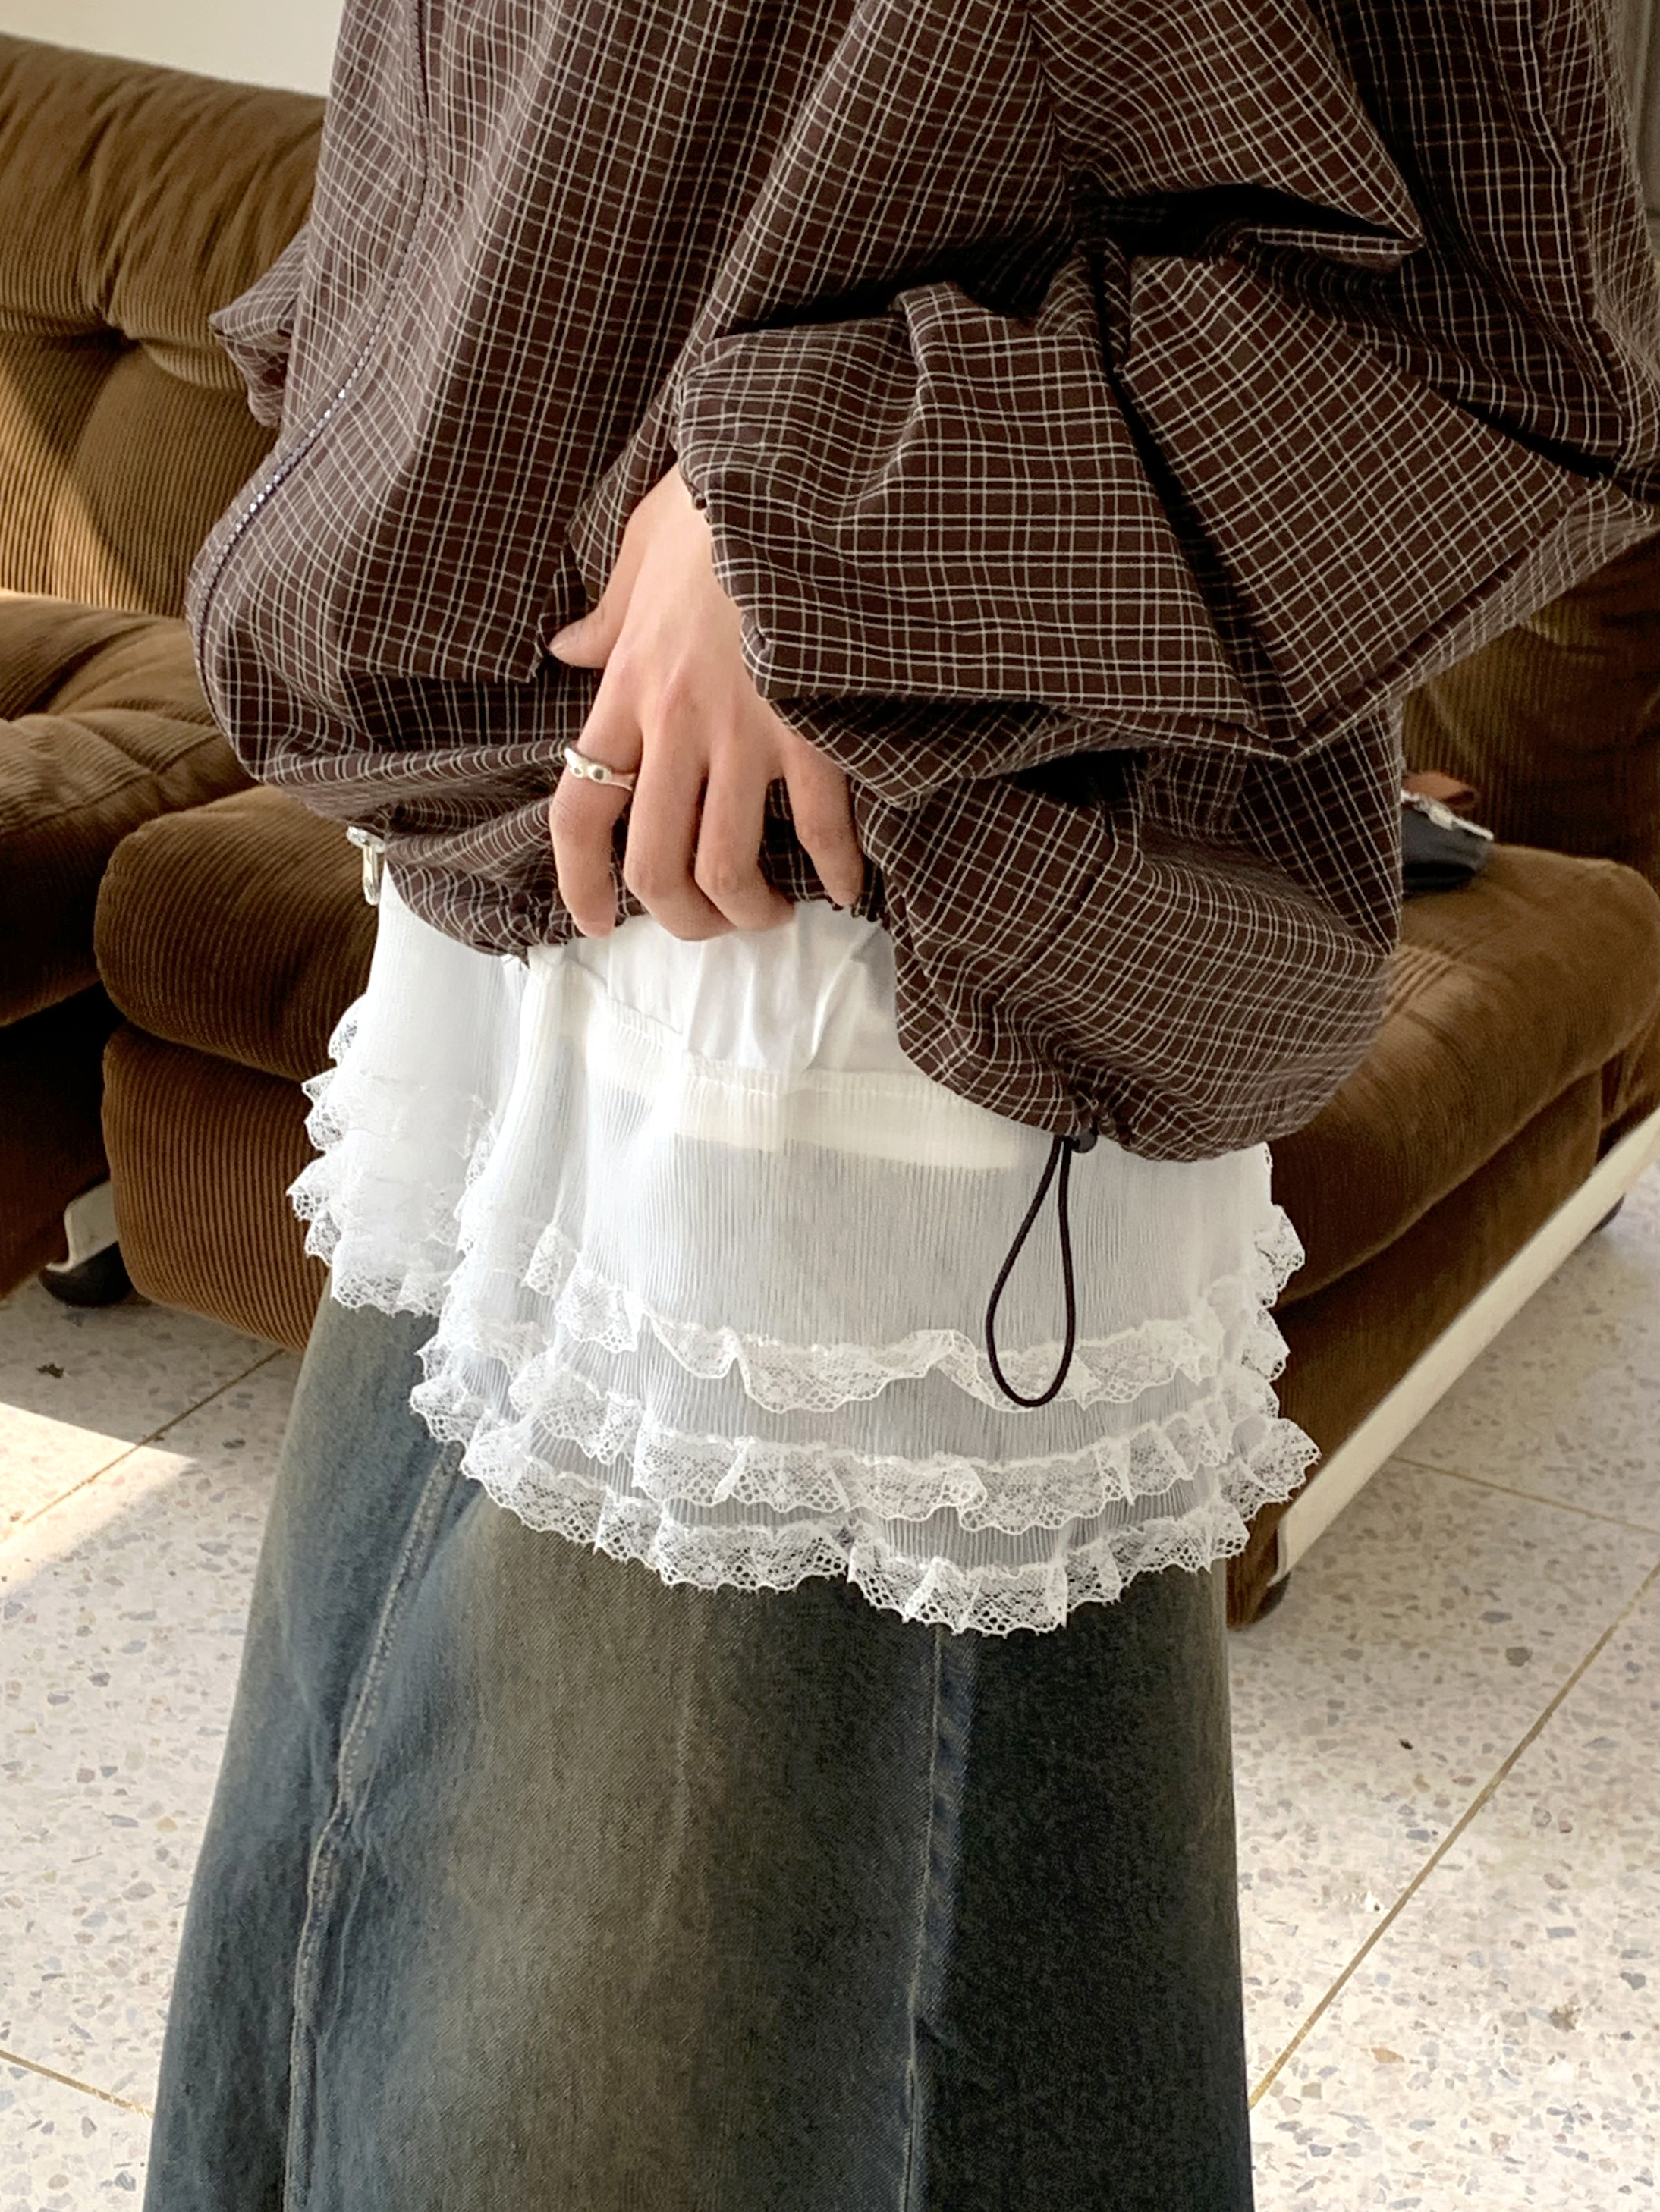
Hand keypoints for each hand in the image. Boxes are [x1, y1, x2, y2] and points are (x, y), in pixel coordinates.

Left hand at [546, 466, 864, 937]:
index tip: (599, 921)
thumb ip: (606, 613)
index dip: (580, 881)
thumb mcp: (641, 549)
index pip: (578, 810)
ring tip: (774, 911)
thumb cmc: (721, 503)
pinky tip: (847, 887)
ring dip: (751, 910)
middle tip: (714, 922)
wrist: (796, 471)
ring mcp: (744, 730)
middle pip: (656, 863)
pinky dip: (835, 873)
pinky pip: (820, 829)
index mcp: (627, 687)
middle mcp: (675, 723)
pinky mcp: (813, 727)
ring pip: (727, 866)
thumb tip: (570, 643)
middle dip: (683, 917)